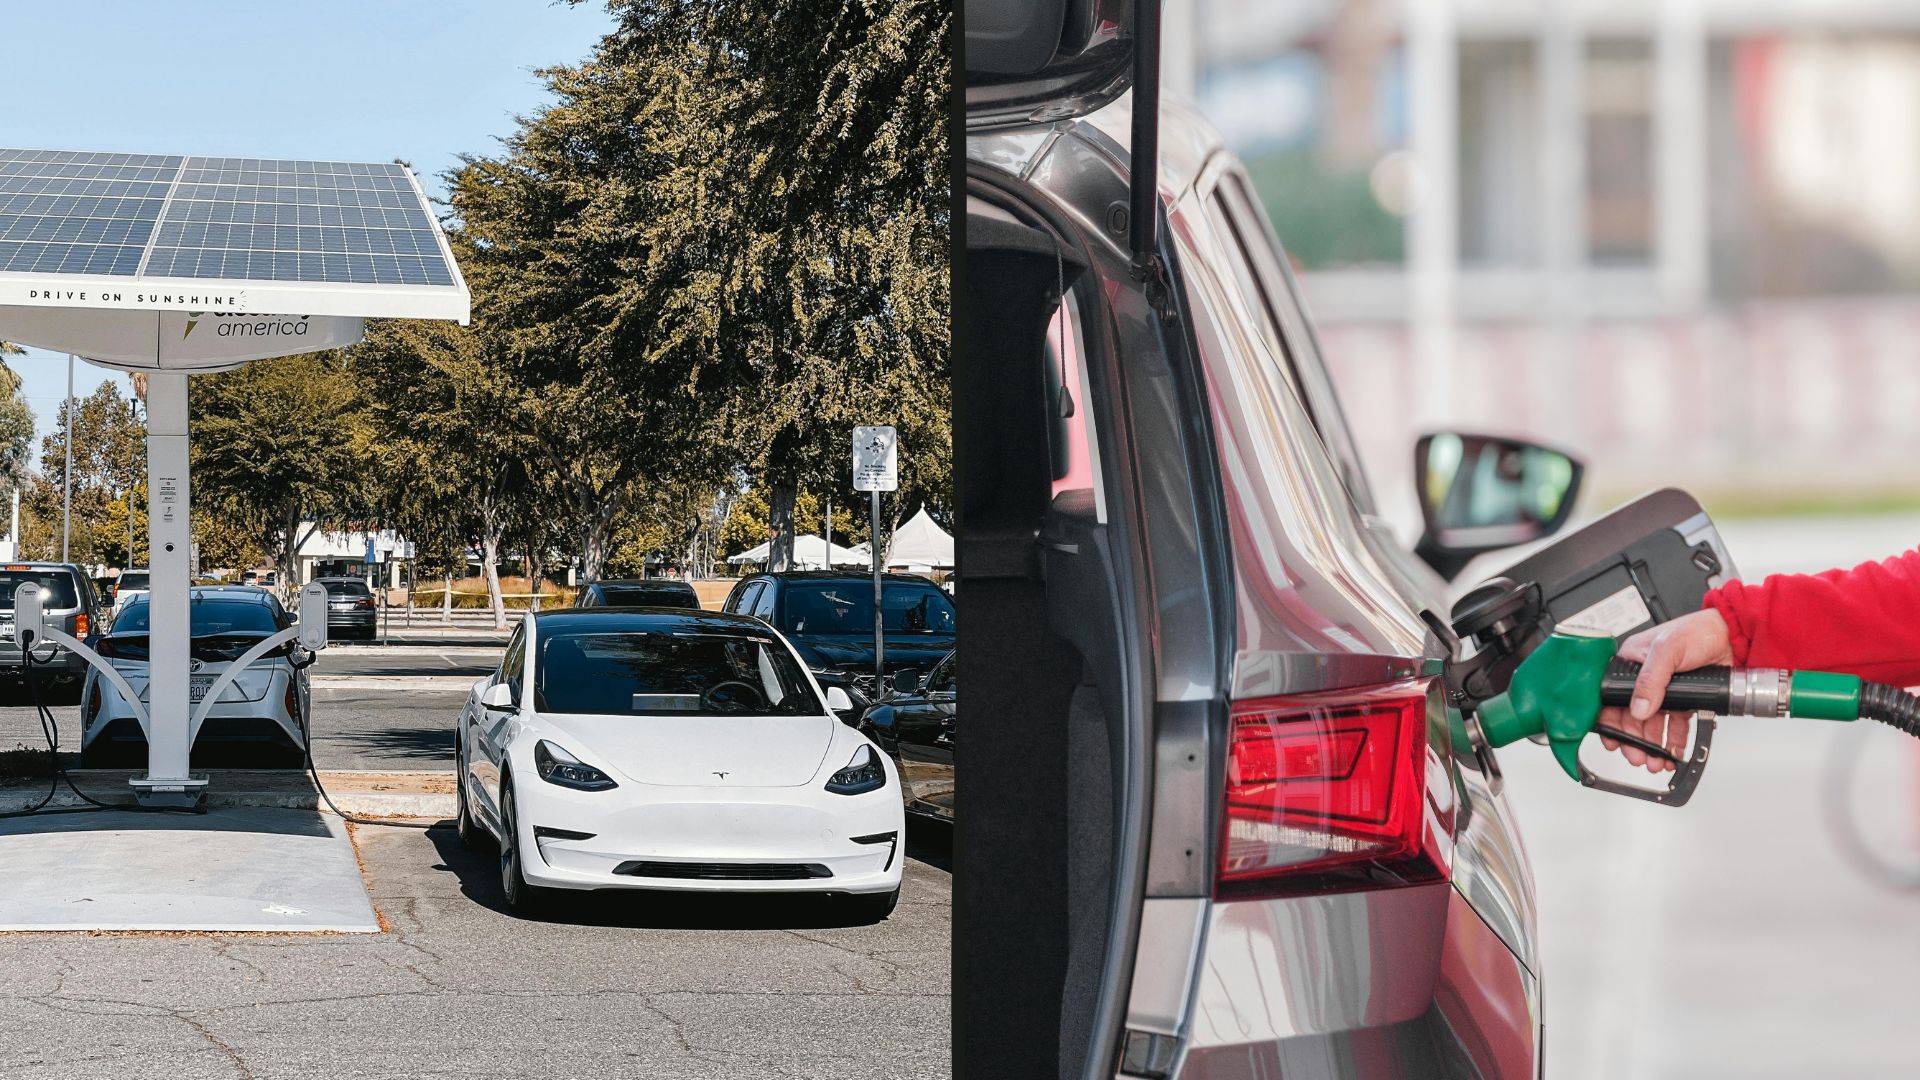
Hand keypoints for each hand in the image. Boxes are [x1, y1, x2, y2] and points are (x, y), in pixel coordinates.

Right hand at [1597, 608, 1731, 772]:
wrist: (1733, 635)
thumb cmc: (1697, 630)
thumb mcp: (1667, 649)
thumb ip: (1651, 679)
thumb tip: (1639, 707)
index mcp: (1630, 663)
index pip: (1612, 697)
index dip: (1610, 721)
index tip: (1613, 740)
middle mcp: (1644, 679)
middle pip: (1632, 717)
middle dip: (1634, 740)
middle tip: (1638, 757)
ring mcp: (1664, 690)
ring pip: (1652, 725)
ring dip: (1652, 745)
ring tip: (1655, 760)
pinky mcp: (1684, 699)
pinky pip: (1674, 724)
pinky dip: (1673, 740)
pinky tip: (1673, 752)